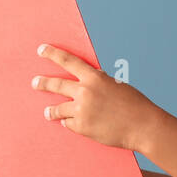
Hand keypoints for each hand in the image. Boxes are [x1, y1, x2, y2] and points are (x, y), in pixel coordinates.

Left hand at [32, 42, 165, 153]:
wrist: (142, 126)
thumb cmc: (133, 104)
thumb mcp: (115, 85)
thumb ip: (97, 82)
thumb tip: (84, 82)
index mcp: (94, 77)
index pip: (68, 60)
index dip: (52, 54)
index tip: (41, 50)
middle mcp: (84, 92)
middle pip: (56, 84)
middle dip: (43, 83)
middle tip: (34, 82)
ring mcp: (81, 110)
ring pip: (58, 109)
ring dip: (51, 111)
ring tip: (47, 112)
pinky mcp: (81, 127)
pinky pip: (69, 124)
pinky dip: (71, 123)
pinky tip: (73, 124)